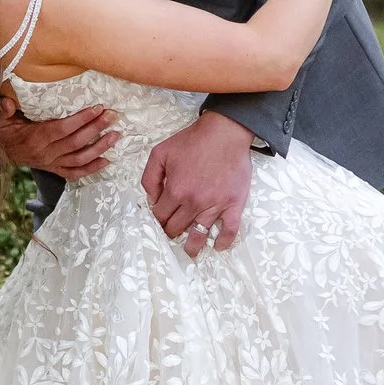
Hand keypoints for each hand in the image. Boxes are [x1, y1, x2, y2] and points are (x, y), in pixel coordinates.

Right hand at [0, 95, 117, 180]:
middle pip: (75, 142)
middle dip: (96, 129)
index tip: (97, 108)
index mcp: (34, 139)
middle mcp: (45, 154)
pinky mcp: (54, 169)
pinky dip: (92, 169)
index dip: (81, 120)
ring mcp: (51, 163)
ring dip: (99, 148)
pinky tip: (107, 161)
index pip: (62, 129)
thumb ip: (0, 110)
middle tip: (112, 116)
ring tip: (116, 135)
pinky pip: (75, 173)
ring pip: (79, 159)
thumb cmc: (1, 129)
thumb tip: (7, 104)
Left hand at [142, 111, 254, 256]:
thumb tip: (151, 199)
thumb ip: (150, 177)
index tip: (159, 218)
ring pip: (199, 235)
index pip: (160, 216)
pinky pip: (229, 230)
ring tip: (189, 252)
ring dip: (191, 246)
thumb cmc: (192, 140)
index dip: (156, 218)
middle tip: (171, 231)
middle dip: (170, 231)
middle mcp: (194, 202)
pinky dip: (223, 242)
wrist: (225, 132)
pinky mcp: (234, 204)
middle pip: (176, 228)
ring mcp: (215, 205)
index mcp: (175, 191)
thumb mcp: (160, 152)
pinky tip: (217, 246)